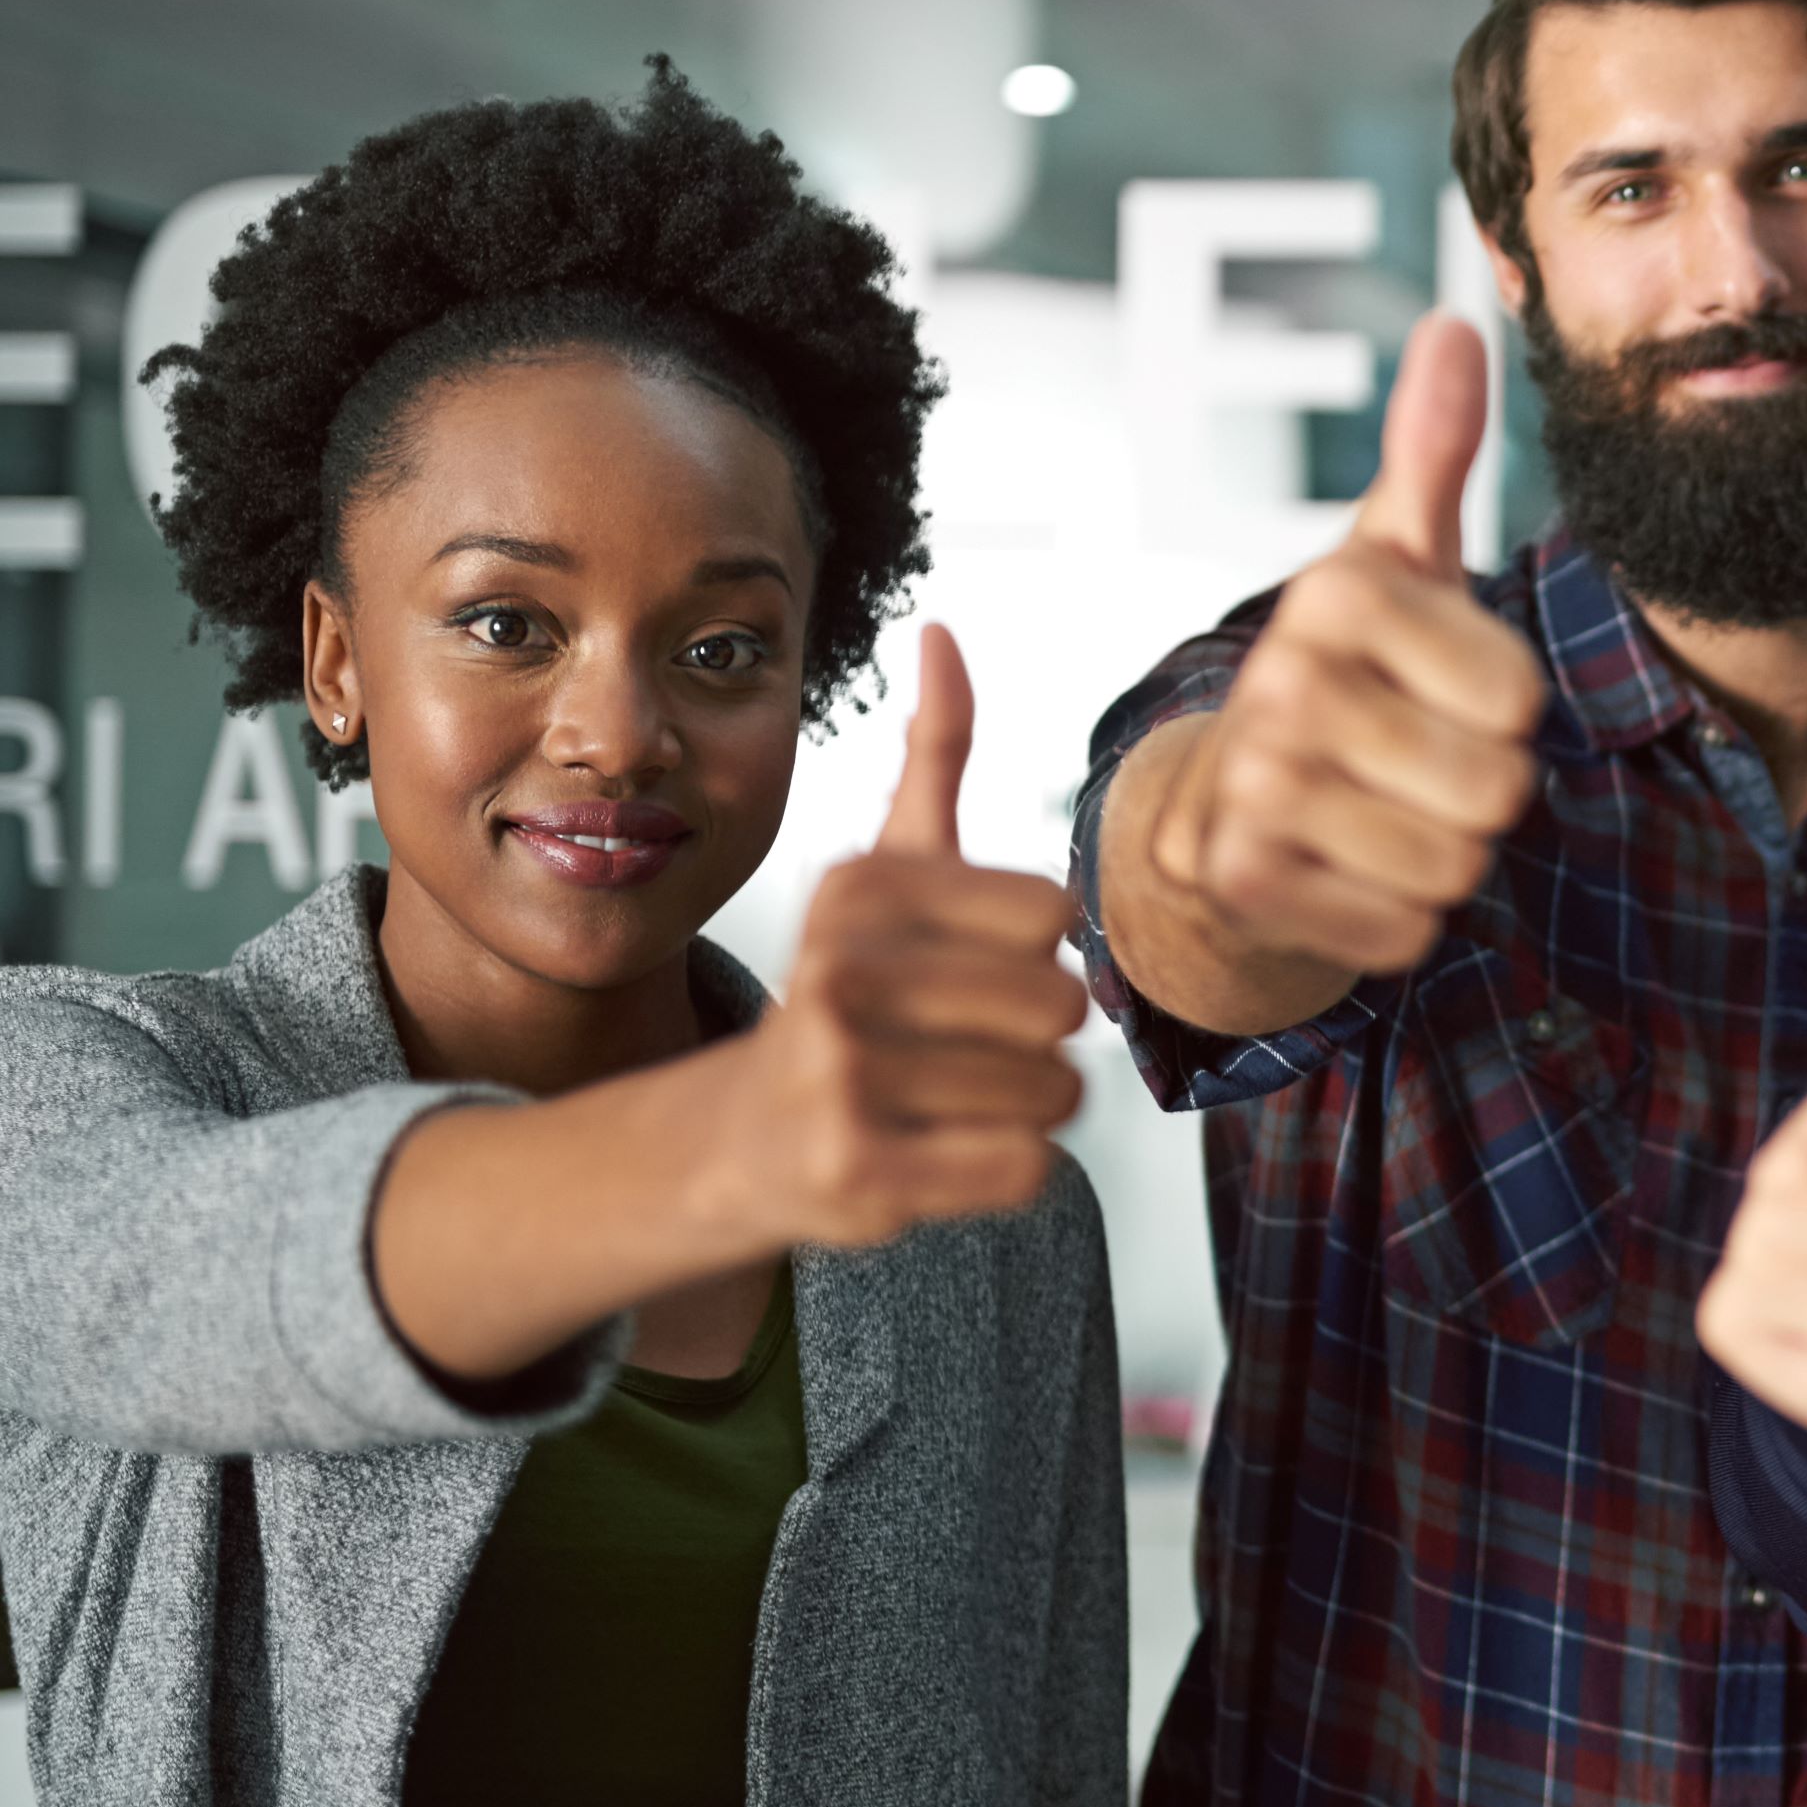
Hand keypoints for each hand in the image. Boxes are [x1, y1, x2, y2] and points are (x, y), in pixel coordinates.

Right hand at [728, 627, 1091, 1246]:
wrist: (742, 1137)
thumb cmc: (849, 992)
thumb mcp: (884, 869)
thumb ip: (932, 755)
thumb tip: (943, 632)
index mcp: (858, 890)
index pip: (1054, 913)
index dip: (1034, 951)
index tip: (966, 966)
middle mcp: (841, 974)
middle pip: (1064, 1004)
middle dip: (1040, 1035)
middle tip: (965, 1045)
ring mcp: (846, 1078)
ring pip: (1056, 1090)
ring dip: (1029, 1105)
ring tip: (950, 1097)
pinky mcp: (865, 1174)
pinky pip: (1029, 1165)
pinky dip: (1011, 1168)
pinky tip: (945, 1152)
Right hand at [1143, 310, 1547, 977]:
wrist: (1221, 801)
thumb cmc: (1346, 673)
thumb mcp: (1395, 560)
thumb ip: (1433, 454)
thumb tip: (1455, 323)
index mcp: (1335, 594)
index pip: (1517, 696)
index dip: (1502, 708)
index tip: (1439, 691)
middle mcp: (1280, 680)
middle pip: (1495, 788)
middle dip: (1479, 793)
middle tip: (1414, 765)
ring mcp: (1251, 784)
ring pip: (1455, 864)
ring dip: (1441, 858)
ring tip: (1381, 815)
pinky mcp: (1242, 878)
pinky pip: (1403, 931)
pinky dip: (1396, 920)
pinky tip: (1347, 872)